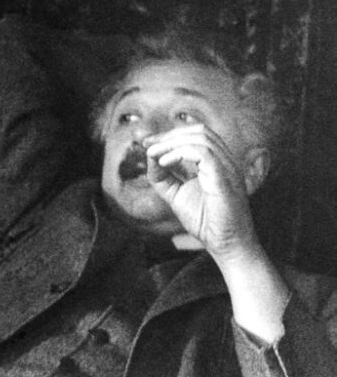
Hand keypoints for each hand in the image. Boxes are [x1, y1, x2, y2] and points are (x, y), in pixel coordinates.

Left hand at [143, 124, 257, 262]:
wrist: (225, 244)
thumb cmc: (205, 221)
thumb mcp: (176, 193)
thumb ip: (163, 176)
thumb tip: (150, 156)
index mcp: (219, 163)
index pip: (197, 135)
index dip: (170, 135)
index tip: (148, 144)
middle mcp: (227, 162)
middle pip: (200, 131)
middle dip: (169, 135)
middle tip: (148, 145)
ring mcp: (229, 168)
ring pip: (201, 138)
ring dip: (171, 143)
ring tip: (153, 155)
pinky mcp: (225, 178)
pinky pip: (202, 153)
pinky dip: (179, 153)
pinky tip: (163, 163)